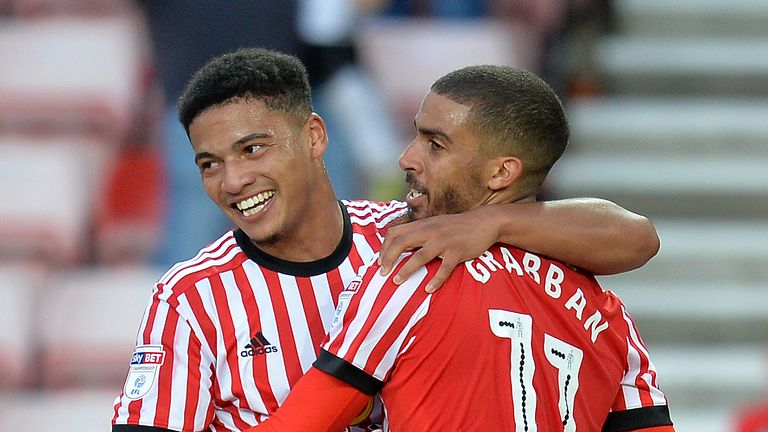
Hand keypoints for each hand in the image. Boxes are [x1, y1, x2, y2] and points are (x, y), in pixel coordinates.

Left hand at [378, 210, 497, 291]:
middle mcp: (430, 231)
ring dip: (405, 270)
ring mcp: (444, 241)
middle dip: (388, 258)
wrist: (484, 221)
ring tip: (397, 281)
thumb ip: (420, 232)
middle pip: (402, 243)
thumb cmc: (457, 226)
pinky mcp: (457, 251)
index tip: (380, 260)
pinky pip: (444, 269)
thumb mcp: (435, 223)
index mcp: (423, 224)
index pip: (395, 232)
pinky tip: (428, 289)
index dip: (384, 247)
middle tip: (383, 272)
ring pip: (419, 256)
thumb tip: (402, 246)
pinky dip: (435, 281)